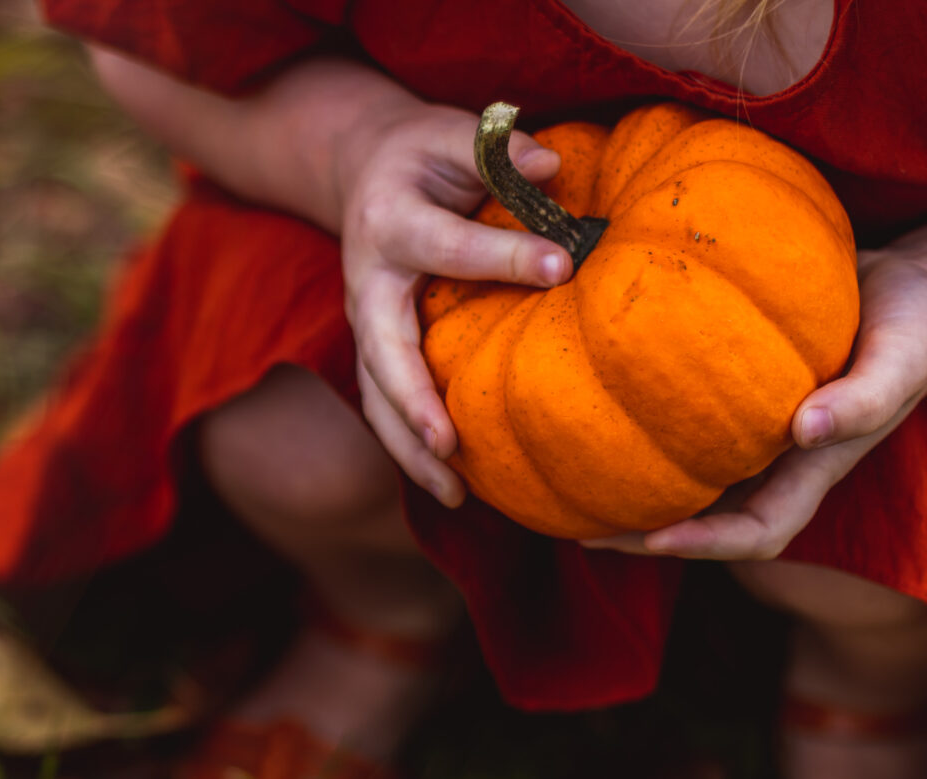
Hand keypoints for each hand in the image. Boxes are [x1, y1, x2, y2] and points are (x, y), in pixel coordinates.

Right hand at [336, 106, 571, 506]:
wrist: (363, 167)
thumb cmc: (424, 154)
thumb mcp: (454, 133)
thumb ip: (498, 148)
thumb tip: (551, 168)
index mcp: (390, 222)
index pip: (449, 247)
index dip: (506, 256)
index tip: (563, 266)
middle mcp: (366, 282)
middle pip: (382, 353)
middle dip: (413, 401)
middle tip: (449, 444)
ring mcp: (365, 324)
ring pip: (375, 397)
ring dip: (407, 449)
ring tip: (454, 495)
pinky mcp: (374, 350)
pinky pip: (386, 406)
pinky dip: (412, 448)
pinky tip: (456, 485)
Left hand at [585, 251, 926, 559]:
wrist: (913, 289)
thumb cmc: (915, 328)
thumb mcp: (901, 358)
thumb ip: (865, 398)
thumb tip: (808, 430)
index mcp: (811, 470)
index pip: (757, 532)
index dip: (707, 544)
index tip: (655, 539)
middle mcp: (774, 463)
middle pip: (703, 520)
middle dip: (643, 534)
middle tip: (579, 530)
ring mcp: (751, 435)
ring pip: (683, 479)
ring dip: (630, 489)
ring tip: (566, 485)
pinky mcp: (733, 397)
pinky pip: (679, 425)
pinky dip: (638, 428)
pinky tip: (590, 409)